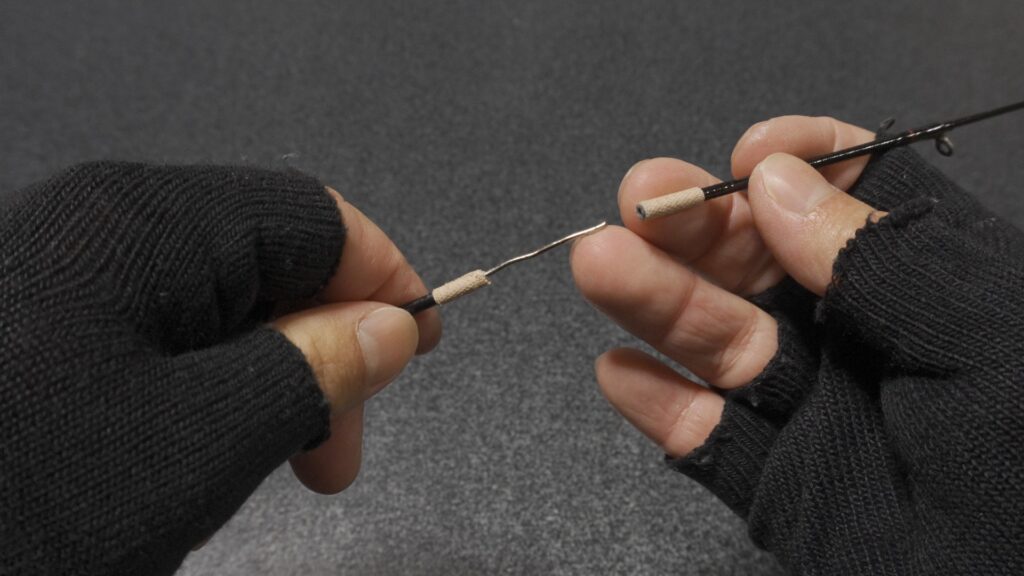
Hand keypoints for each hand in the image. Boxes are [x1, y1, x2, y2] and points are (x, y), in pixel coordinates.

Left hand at [0, 163, 439, 572]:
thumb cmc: (24, 501)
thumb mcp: (203, 439)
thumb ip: (317, 369)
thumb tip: (392, 329)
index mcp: (142, 222)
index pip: (316, 218)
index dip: (386, 280)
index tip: (421, 348)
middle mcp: (100, 226)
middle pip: (268, 262)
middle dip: (326, 350)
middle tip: (338, 453)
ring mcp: (64, 275)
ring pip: (220, 309)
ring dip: (270, 380)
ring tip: (274, 463)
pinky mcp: (42, 325)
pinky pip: (164, 338)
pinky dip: (211, 392)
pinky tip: (203, 450)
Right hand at [571, 117, 1023, 572]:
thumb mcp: (990, 346)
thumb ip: (886, 262)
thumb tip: (778, 181)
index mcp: (931, 294)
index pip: (860, 203)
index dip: (802, 167)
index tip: (750, 155)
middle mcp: (867, 344)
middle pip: (769, 266)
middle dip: (702, 226)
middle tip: (639, 198)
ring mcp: (819, 416)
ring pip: (726, 346)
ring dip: (659, 301)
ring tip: (602, 265)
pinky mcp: (781, 487)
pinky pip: (710, 444)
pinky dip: (661, 408)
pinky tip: (621, 371)